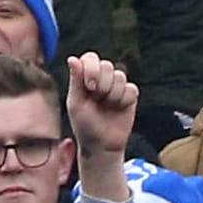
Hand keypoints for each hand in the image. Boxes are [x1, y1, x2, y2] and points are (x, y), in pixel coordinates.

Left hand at [66, 53, 137, 201]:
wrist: (101, 144)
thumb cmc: (84, 124)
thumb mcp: (75, 103)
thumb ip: (76, 80)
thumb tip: (72, 58)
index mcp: (85, 78)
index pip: (91, 58)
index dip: (92, 68)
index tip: (89, 85)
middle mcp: (102, 79)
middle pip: (107, 65)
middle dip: (102, 83)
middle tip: (97, 98)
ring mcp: (116, 86)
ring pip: (120, 76)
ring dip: (111, 94)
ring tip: (106, 106)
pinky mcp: (130, 95)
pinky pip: (130, 89)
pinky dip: (123, 100)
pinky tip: (117, 109)